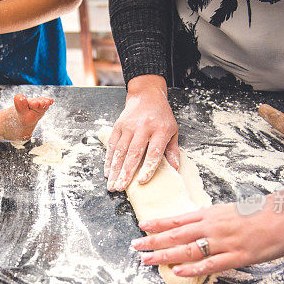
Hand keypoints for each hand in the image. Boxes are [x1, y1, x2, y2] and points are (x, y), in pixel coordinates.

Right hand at [106, 75, 179, 191]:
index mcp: (160, 130)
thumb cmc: (161, 116)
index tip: (142, 181)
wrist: (147, 95)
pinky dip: (109, 160)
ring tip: (112, 184)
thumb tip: (175, 169)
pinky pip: (112, 145)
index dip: (147, 167)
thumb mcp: (172, 130)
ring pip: (120, 151)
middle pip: (133, 153)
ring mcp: (129, 126)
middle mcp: (143, 127)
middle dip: (126, 173)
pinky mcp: (118, 125)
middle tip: (120, 188)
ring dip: (115, 169)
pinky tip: (108, 171)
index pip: (153, 152)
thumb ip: (172, 150)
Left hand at [131, 181, 283, 276]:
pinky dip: (194, 268)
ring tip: (147, 260)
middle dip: (153, 240)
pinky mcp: (239, 255)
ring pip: (189, 249)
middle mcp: (214, 226)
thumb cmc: (264, 213)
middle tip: (135, 246)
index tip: (142, 226)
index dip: (159, 223)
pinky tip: (179, 272)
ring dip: (165, 255)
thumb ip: (216, 220)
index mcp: (213, 214)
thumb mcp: (234, 211)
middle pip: (177, 233)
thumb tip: (199, 227)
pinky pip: (211, 263)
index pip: (180, 218)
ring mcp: (225, 241)